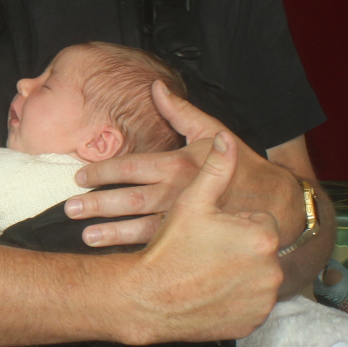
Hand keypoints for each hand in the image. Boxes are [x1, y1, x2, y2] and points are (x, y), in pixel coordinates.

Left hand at [67, 82, 294, 247]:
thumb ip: (179, 112)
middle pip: (130, 199)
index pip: (132, 166)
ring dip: (111, 234)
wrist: (277, 204)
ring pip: (141, 228)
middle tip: (70, 208)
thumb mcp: (213, 132)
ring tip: (85, 237)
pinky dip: (135, 253)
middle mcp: (179, 193)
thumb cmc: (242, 165)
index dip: (103, 171)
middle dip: (98, 204)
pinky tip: (114, 260)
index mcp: (179, 164)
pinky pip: (159, 248)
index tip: (80, 176)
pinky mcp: (193, 241)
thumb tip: (155, 86)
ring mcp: (185, 221)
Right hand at [120, 130, 281, 343]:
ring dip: (238, 274)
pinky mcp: (253, 322)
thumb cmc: (170, 248)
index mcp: (261, 236)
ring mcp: (263, 300)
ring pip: (255, 277)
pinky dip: (236, 301)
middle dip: (235, 250)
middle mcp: (271, 270)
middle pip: (257, 251)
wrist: (150, 300)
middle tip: (205, 253)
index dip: (229, 225)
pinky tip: (212, 293)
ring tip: (207, 273)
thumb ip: (215, 168)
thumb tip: (226, 138)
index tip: (209, 233)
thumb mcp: (191, 202)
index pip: (255, 223)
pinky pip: (250, 305)